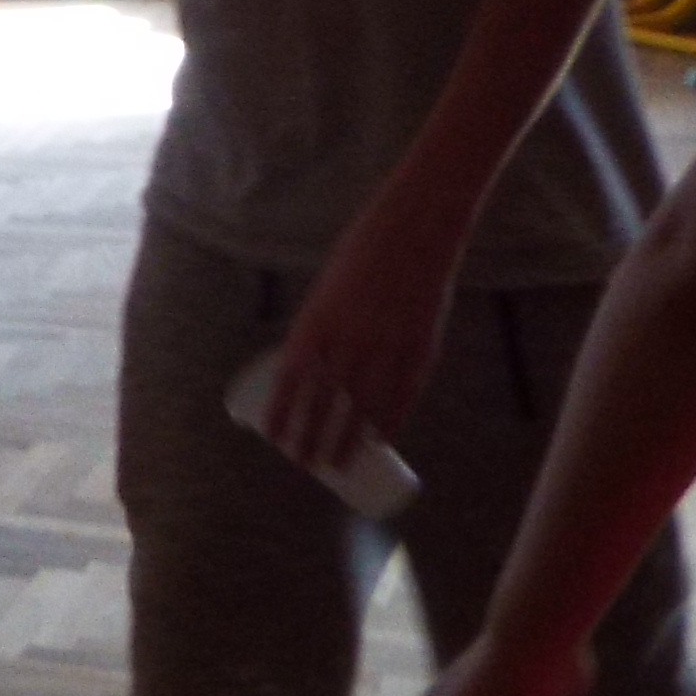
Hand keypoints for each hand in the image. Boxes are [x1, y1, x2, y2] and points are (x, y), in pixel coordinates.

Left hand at [261, 204, 455, 486]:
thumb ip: (323, 329)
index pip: (291, 378)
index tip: (275, 437)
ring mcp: (386, 346)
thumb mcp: (328, 291)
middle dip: (312, 436)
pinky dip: (392, 419)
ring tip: (339, 463)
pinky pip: (403, 395)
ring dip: (350, 439)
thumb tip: (317, 369)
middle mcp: (348, 338)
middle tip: (306, 463)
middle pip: (325, 400)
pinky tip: (382, 439)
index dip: (283, 411)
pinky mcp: (420, 348)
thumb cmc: (363, 257)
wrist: (414, 232)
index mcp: (316, 321)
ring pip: (364, 406)